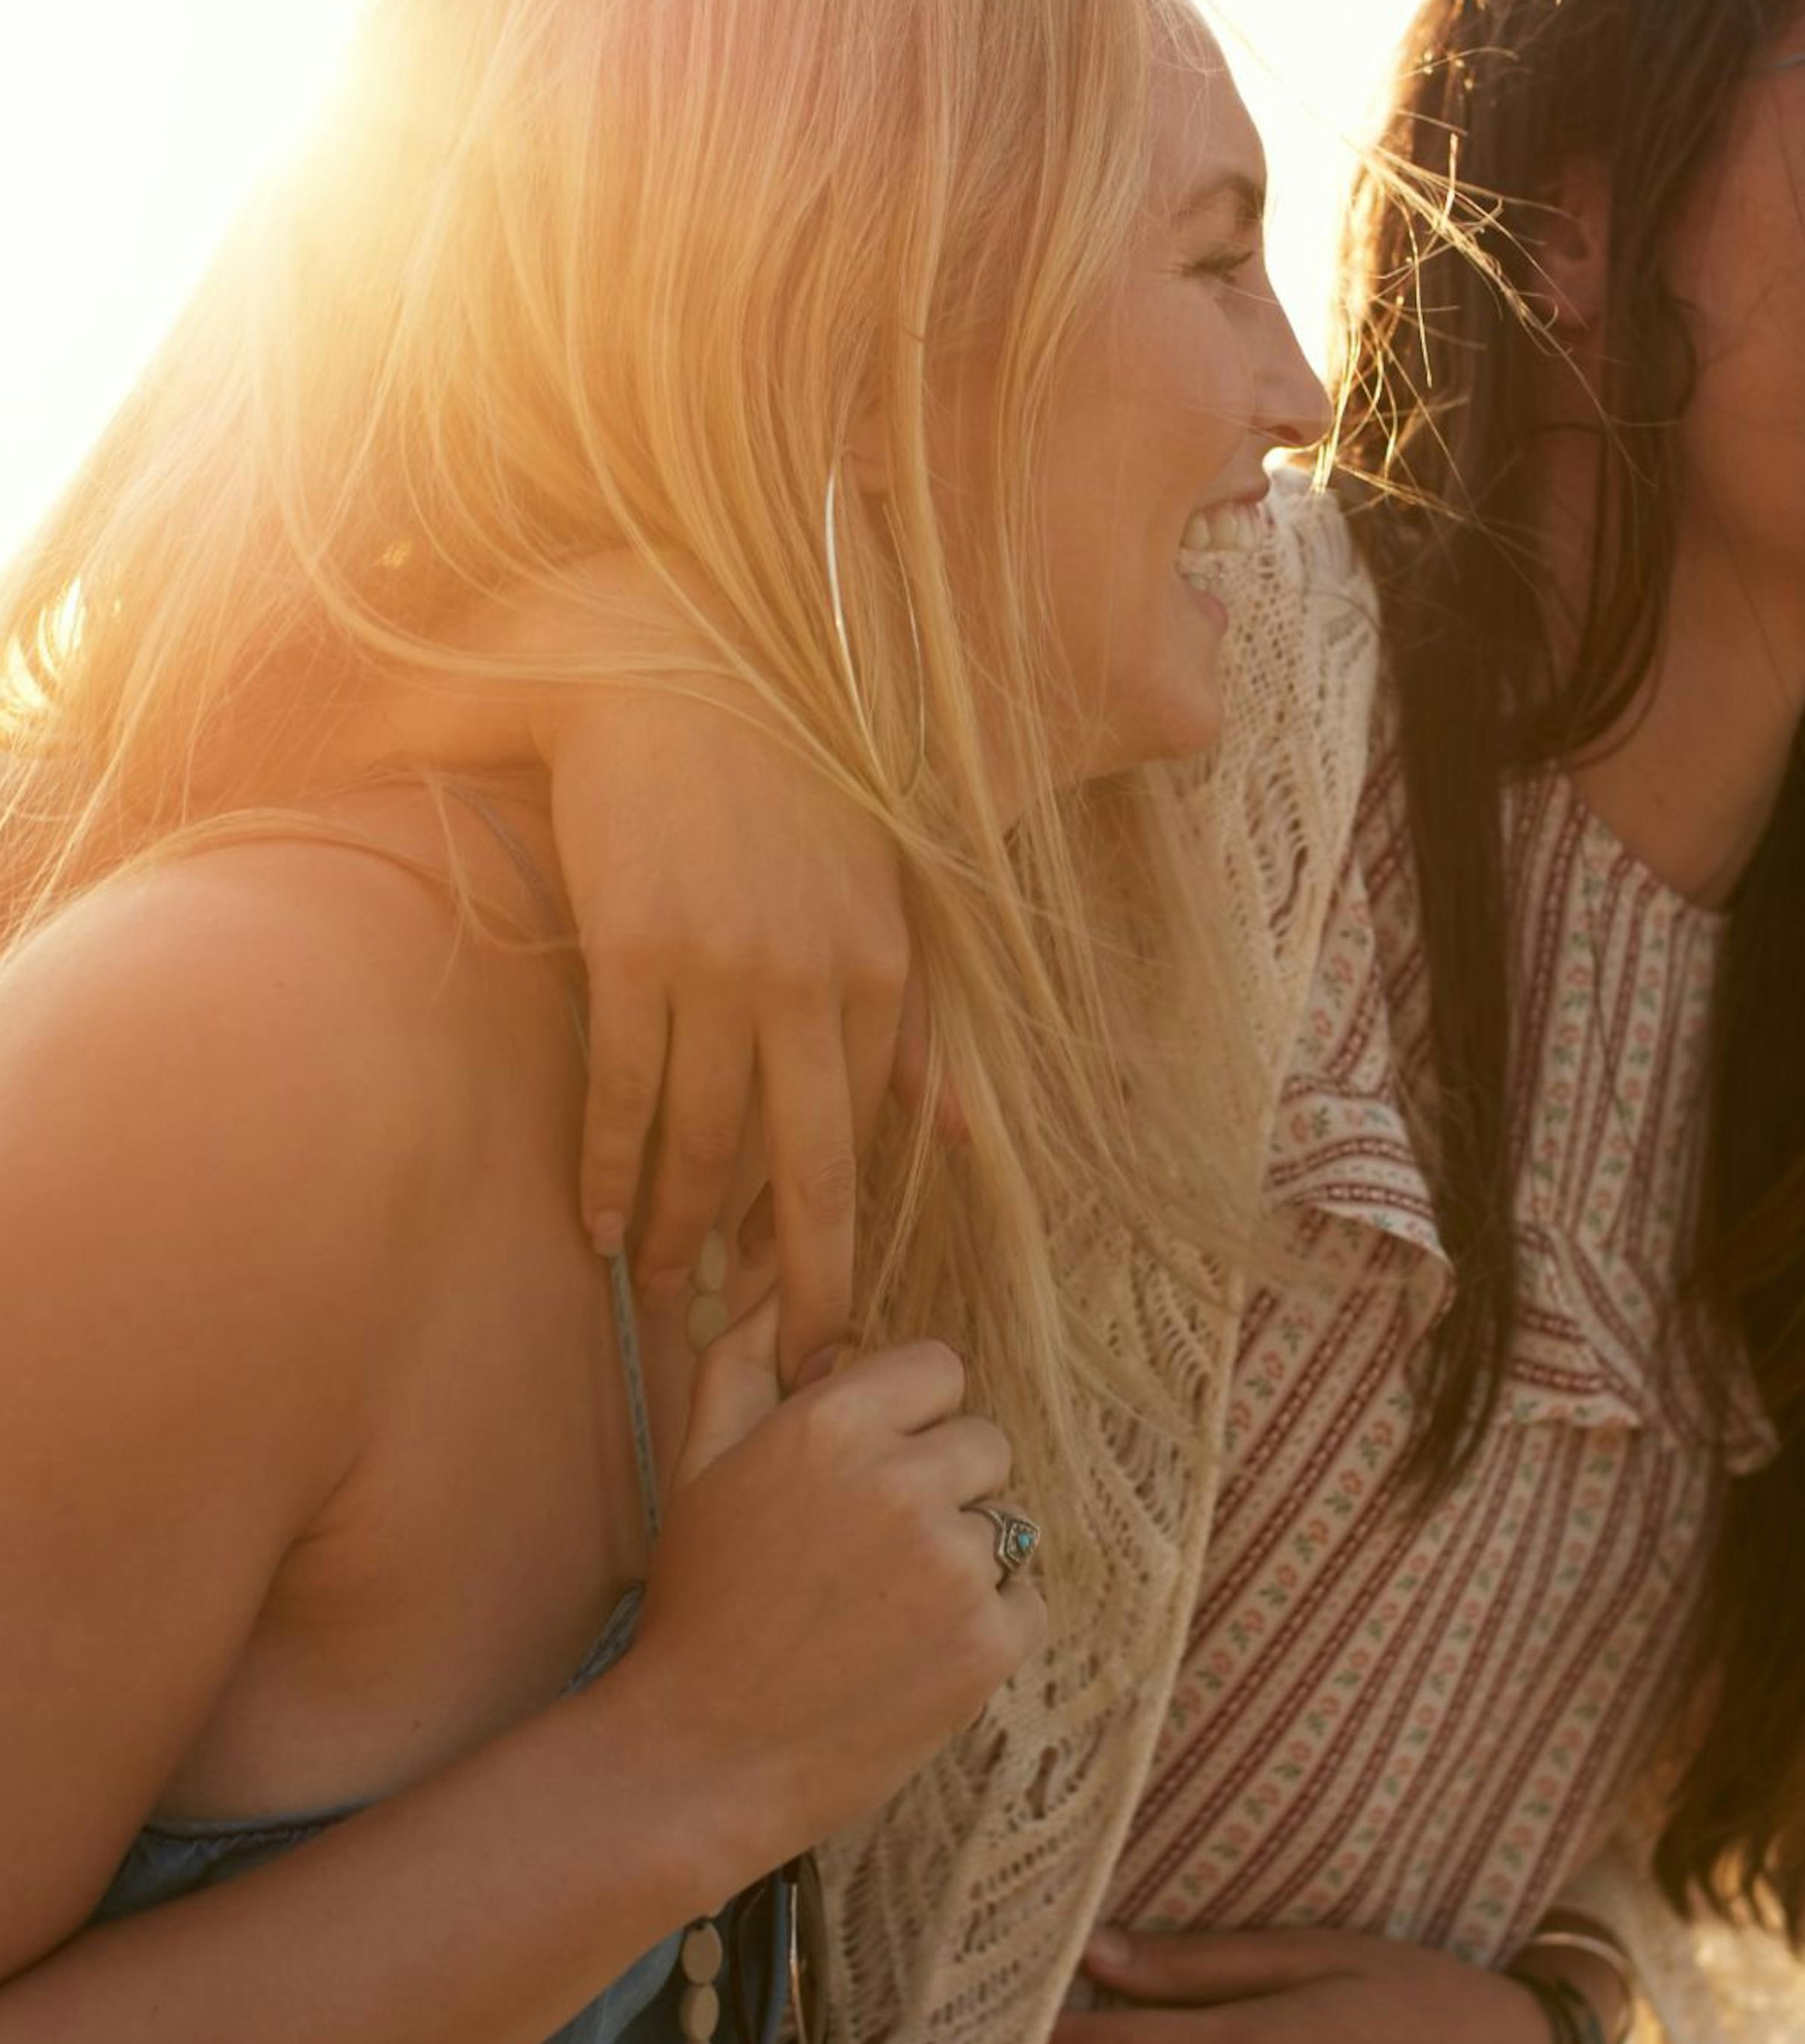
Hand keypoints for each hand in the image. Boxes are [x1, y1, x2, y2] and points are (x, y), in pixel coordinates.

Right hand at [538, 656, 925, 1375]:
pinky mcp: (636, 952)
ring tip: (662, 1297)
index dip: (838, 1230)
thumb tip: (966, 1134)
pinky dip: (612, 1172)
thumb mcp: (879, 899)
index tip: (821, 1299)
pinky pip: (625, 1093)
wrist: (678, 678)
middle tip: (785, 1365)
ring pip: (703, 1144)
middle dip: (797, 1282)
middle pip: (805, 1170)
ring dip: (681, 1236)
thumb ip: (916, 1024)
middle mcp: (812, 983)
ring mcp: (722, 971)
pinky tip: (601, 1226)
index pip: (861, 1136)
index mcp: (880, 972)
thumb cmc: (786, 793)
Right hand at [602, 1294, 1040, 1897]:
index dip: (909, 1418)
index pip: (942, 1370)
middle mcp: (904, 1482)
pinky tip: (910, 1655)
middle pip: (984, 1444)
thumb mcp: (698, 1465)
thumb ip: (742, 1360)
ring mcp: (956, 1566)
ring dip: (960, 1560)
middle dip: (942, 1487)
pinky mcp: (990, 1644)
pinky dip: (985, 1629)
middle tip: (869, 1553)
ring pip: (1004, 1525)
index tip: (871, 1468)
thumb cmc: (698, 1605)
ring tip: (880, 1612)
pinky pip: (1028, 1601)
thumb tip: (780, 1285)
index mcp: (833, 1423)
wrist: (699, 1757)